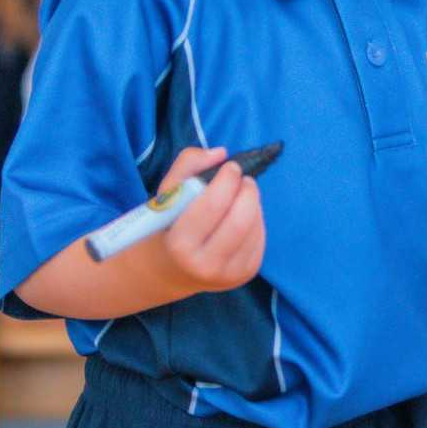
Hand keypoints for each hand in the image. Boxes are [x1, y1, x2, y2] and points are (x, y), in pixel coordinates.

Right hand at [155, 146, 264, 294]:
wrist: (169, 270)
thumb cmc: (167, 226)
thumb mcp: (166, 195)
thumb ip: (188, 165)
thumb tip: (221, 153)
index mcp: (180, 245)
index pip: (213, 206)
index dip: (227, 180)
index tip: (231, 167)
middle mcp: (204, 265)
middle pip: (240, 220)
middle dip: (248, 191)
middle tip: (244, 178)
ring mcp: (227, 274)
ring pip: (254, 227)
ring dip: (253, 203)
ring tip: (242, 194)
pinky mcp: (244, 274)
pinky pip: (260, 238)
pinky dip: (256, 219)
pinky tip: (243, 214)